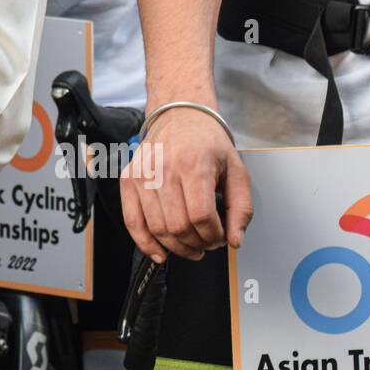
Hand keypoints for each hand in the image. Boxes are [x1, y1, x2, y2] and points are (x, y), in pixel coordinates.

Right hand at [120, 106, 251, 262]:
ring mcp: (142, 175)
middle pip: (179, 226)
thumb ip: (241, 208)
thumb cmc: (209, 143)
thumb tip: (235, 240)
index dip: (214, 236)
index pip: (201, 216)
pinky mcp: (129, 180)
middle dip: (198, 244)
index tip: (221, 238)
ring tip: (192, 246)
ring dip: (178, 247)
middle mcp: (164, 169)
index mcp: (193, 164)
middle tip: (208, 243)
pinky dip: (145, 243)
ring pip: (158, 228)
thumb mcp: (237, 171)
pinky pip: (132, 221)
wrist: (180, 116)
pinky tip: (160, 253)